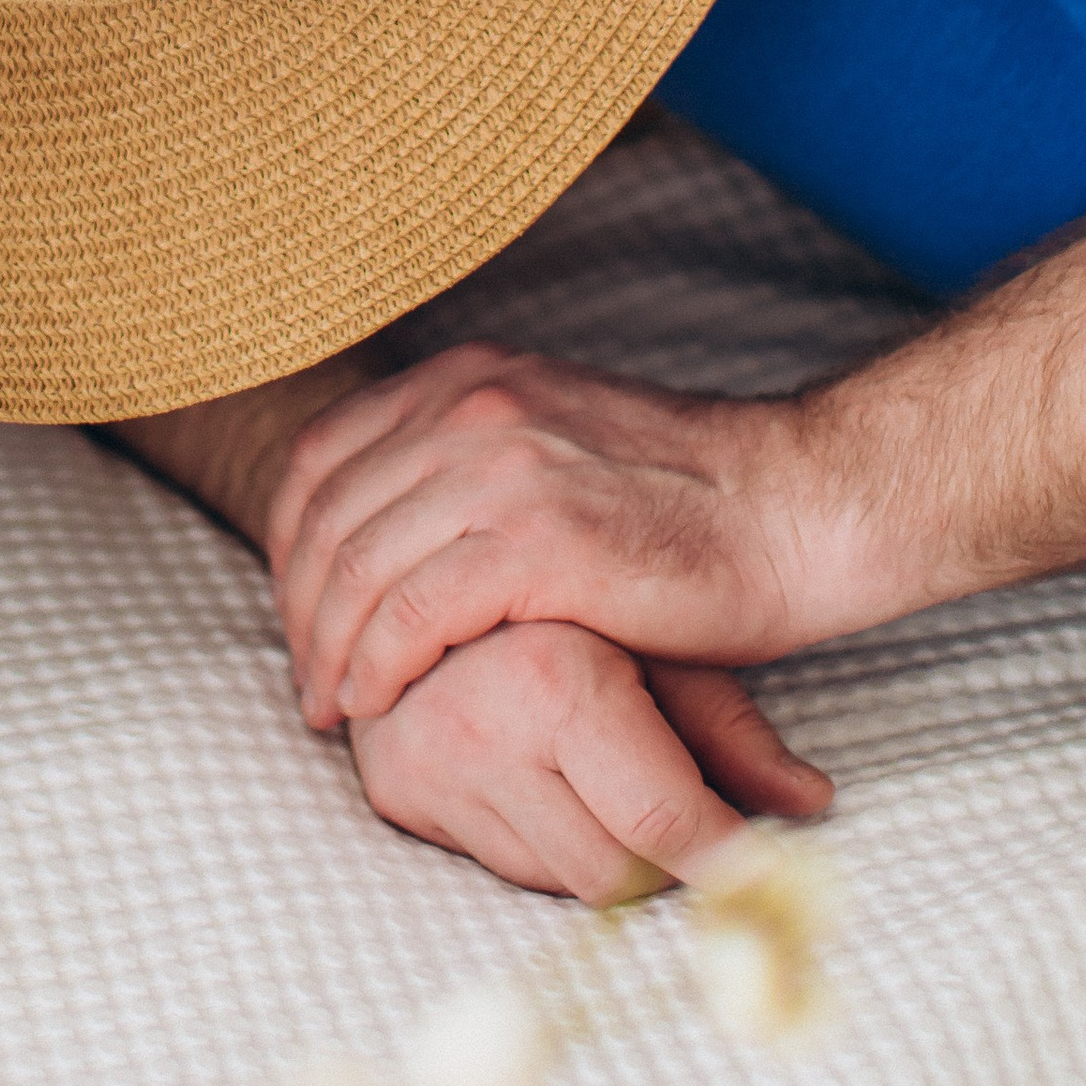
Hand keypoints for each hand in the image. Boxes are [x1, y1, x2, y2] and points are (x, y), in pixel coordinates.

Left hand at [268, 342, 836, 731]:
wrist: (796, 510)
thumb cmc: (686, 503)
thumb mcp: (554, 444)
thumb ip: (469, 465)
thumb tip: (388, 526)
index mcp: (468, 378)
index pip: (321, 455)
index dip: (289, 543)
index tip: (299, 612)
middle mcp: (471, 405)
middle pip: (328, 514)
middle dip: (300, 608)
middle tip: (308, 681)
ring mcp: (501, 466)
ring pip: (359, 567)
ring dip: (328, 648)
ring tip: (332, 707)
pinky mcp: (537, 539)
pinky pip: (414, 611)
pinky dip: (379, 663)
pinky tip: (377, 703)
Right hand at [343, 621, 831, 899]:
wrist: (436, 548)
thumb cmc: (575, 588)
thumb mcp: (662, 640)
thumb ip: (732, 727)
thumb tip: (811, 798)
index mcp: (554, 679)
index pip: (659, 821)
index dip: (725, 856)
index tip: (763, 869)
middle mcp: (481, 728)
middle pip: (612, 870)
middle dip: (660, 853)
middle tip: (683, 807)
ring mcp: (426, 760)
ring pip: (553, 876)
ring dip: (595, 845)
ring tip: (603, 771)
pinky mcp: (390, 783)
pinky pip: (491, 860)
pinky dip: (532, 834)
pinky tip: (539, 771)